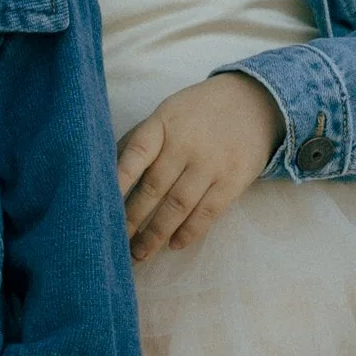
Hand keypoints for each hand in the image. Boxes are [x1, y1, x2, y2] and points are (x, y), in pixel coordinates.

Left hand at [117, 74, 284, 262]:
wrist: (253, 102)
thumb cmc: (196, 114)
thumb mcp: (167, 114)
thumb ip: (139, 141)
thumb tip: (106, 174)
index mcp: (163, 123)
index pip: (136, 152)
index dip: (119, 177)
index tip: (101, 202)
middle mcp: (187, 143)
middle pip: (154, 187)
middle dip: (132, 218)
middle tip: (115, 242)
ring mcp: (212, 163)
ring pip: (178, 205)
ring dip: (156, 233)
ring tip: (140, 253)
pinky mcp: (233, 180)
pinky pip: (207, 212)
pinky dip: (189, 231)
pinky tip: (174, 244)